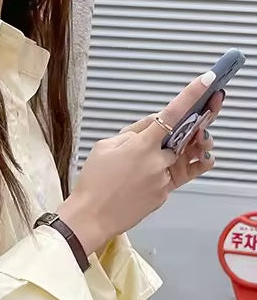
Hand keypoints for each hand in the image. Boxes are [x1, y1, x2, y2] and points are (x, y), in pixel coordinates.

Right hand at [57, 76, 224, 254]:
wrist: (90, 218)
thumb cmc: (92, 183)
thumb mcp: (104, 148)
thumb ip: (132, 132)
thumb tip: (152, 124)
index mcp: (142, 144)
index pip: (172, 113)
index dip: (193, 94)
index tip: (208, 80)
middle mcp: (158, 161)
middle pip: (178, 139)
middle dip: (167, 140)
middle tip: (150, 147)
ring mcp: (163, 179)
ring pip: (172, 161)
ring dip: (159, 162)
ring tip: (132, 174)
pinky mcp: (163, 195)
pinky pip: (167, 179)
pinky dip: (154, 179)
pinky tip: (133, 187)